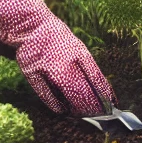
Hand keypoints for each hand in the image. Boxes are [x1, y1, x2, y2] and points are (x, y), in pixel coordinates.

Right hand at [0, 0, 113, 115]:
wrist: (31, 26)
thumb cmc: (57, 38)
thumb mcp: (76, 47)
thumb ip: (85, 66)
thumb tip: (100, 89)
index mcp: (79, 52)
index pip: (96, 77)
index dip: (104, 94)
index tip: (111, 106)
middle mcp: (65, 60)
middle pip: (83, 89)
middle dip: (92, 105)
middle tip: (98, 116)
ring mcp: (48, 67)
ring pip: (67, 92)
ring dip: (77, 106)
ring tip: (83, 115)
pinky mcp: (33, 73)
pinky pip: (46, 93)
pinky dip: (55, 104)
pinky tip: (62, 111)